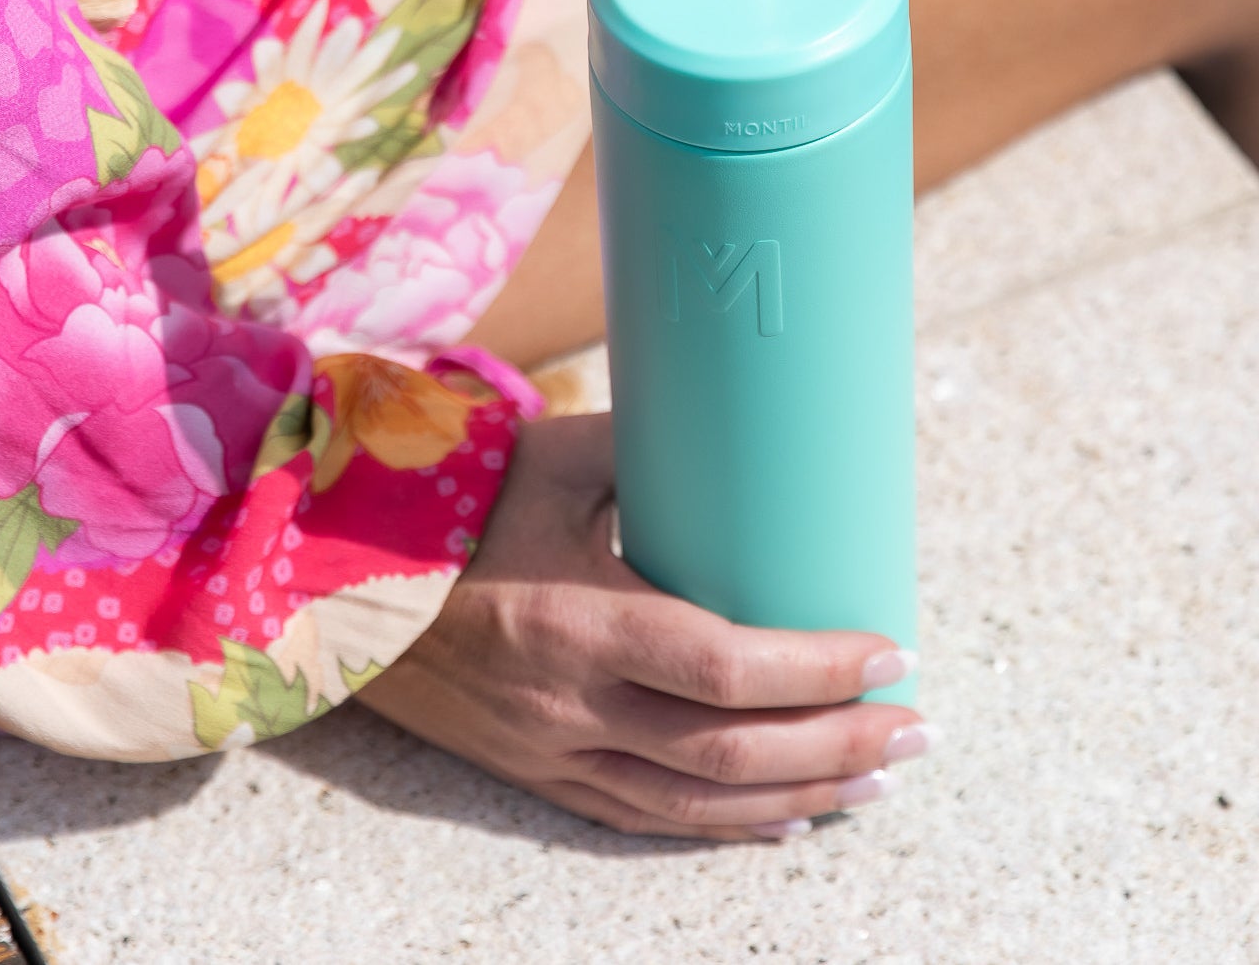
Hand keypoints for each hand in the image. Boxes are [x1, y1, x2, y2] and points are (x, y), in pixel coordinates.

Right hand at [357, 411, 933, 839]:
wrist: (340, 590)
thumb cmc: (454, 509)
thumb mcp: (551, 457)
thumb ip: (648, 447)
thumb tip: (742, 431)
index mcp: (574, 619)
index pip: (722, 664)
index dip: (815, 669)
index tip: (890, 651)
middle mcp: (569, 703)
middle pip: (729, 752)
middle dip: (839, 745)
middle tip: (918, 730)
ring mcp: (554, 751)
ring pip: (698, 802)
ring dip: (803, 795)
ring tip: (882, 779)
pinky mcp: (540, 774)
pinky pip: (646, 819)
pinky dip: (727, 828)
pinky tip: (790, 821)